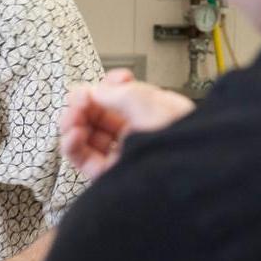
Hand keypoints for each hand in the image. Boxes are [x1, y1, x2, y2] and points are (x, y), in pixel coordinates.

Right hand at [60, 69, 195, 180]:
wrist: (188, 177)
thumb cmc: (181, 141)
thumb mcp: (152, 104)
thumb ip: (120, 94)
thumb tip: (94, 91)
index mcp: (154, 114)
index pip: (122, 97)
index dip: (108, 87)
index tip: (102, 84)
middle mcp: (138, 134)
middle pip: (99, 115)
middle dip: (84, 104)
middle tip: (78, 100)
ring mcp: (123, 155)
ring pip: (88, 136)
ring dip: (73, 123)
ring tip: (72, 117)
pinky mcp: (109, 176)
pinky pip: (83, 159)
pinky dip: (71, 145)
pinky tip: (73, 133)